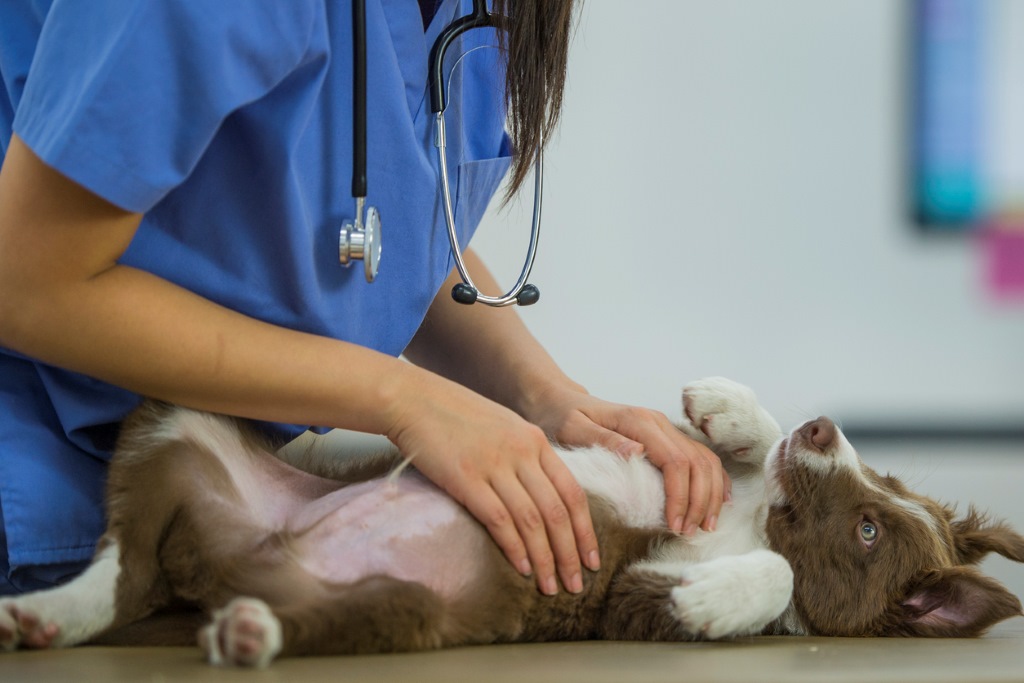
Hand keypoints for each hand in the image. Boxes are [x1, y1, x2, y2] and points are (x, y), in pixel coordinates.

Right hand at [384, 370, 599, 594]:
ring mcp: (494, 464)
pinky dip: (514, 548)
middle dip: (570, 554)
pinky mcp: (466, 478)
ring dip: (545, 559)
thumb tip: (542, 496)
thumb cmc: (455, 416)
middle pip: (557, 512)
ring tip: (550, 586)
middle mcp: (522, 452)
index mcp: (535, 441)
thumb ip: (525, 456)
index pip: (572, 493)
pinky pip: (499, 519)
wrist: (414, 399)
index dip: (585, 530)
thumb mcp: (503, 427)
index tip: (591, 558)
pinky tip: (522, 568)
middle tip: (575, 585)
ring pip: (532, 520)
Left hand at [526, 385, 729, 534]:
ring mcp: (665, 428)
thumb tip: (638, 452)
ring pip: (705, 460)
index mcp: (638, 422)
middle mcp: (658, 422)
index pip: (675, 462)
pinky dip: (714, 479)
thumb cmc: (562, 418)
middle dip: (699, 501)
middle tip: (691, 532)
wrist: (561, 401)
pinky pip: (701, 456)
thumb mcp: (572, 429)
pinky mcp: (667, 436)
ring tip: (706, 525)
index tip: (674, 525)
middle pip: (697, 463)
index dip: (680, 496)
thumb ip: (603, 440)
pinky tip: (718, 501)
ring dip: (711, 494)